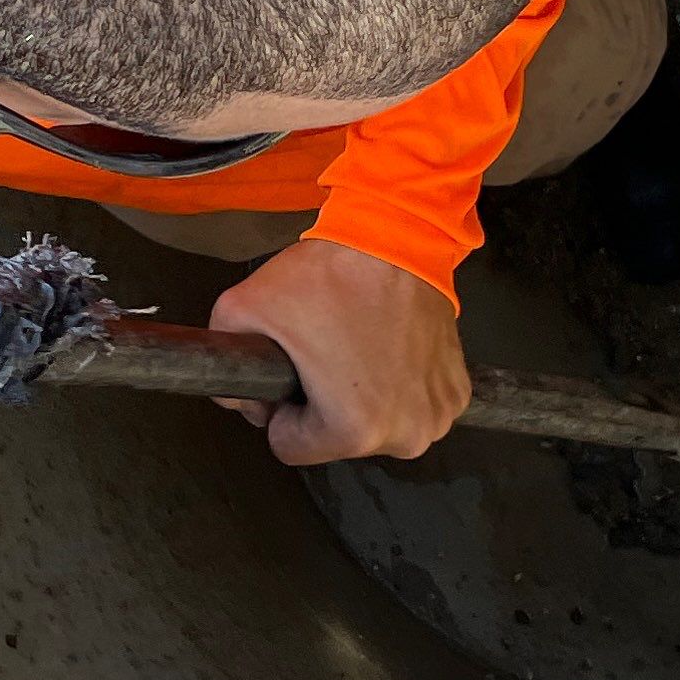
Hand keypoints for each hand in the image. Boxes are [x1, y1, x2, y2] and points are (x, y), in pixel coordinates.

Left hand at [204, 238, 469, 464]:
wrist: (397, 235)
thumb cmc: (329, 275)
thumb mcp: (243, 310)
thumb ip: (222, 364)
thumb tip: (235, 398)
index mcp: (352, 431)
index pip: (288, 445)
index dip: (277, 406)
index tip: (291, 369)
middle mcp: (404, 434)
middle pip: (334, 439)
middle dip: (320, 404)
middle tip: (324, 350)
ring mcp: (438, 415)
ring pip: (375, 425)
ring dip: (360, 397)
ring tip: (355, 345)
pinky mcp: (458, 393)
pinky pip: (410, 406)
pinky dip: (397, 385)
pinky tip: (386, 347)